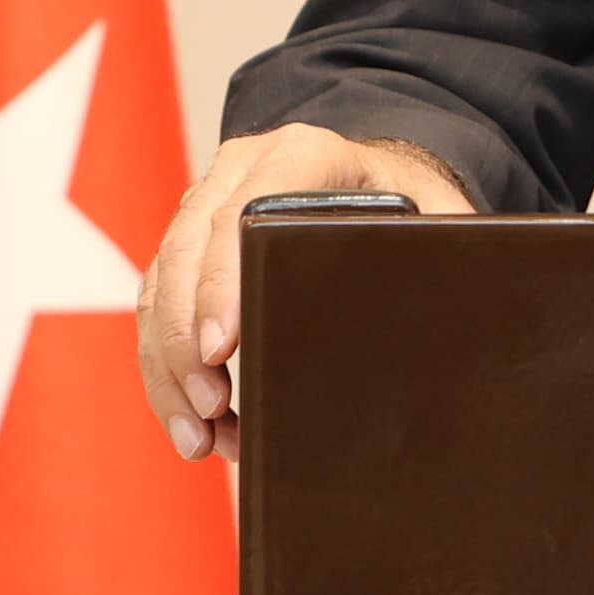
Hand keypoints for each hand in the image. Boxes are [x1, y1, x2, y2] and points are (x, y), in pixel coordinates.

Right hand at [137, 122, 471, 459]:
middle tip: (209, 410)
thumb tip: (438, 323)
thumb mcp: (434, 221)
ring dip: (169, 371)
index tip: (223, 350)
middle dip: (186, 342)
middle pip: (186, 254)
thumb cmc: (412, 207)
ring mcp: (205, 205)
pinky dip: (165, 373)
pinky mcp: (186, 247)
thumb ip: (435, 255)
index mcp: (303, 154)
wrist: (380, 177)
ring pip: (160, 288)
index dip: (225, 281)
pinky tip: (194, 425)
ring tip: (199, 440)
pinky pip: (155, 310)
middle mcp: (241, 170)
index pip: (246, 211)